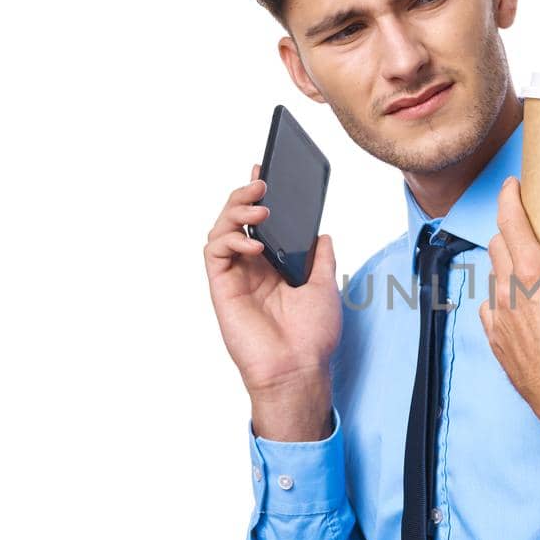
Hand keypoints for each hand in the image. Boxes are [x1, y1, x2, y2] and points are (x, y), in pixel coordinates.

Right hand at [205, 163, 340, 397]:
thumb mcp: (324, 287)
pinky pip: (215, 253)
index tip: (265, 171)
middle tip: (261, 180)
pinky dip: (231, 239)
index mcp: (274, 265)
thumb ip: (319, 257)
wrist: (300, 369)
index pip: (262, 222)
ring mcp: (235, 277)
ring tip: (260, 205)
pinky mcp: (223, 288)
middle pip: (237, 219)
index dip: (259, 196)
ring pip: (221, 230)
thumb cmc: (313, 336)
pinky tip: (253, 242)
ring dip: (236, 210)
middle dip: (245, 194)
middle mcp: (251, 267)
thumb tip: (322, 232)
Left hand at [479, 175, 539, 457]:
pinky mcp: (496, 340)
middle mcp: (507, 289)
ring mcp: (498, 317)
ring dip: (506, 265)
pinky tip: (520, 304)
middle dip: (510, 231)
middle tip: (530, 229)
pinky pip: (491, 308)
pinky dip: (502, 298)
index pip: (508, 219)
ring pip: (493, 276)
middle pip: (497, 244)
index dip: (508, 196)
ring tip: (529, 268)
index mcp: (531, 270)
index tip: (512, 185)